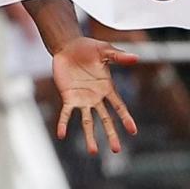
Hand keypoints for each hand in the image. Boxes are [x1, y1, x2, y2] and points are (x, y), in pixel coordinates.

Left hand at [53, 37, 138, 153]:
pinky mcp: (67, 96)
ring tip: (93, 152)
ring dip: (89, 136)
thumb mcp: (105, 51)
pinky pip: (66, 112)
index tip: (133, 131)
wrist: (67, 46)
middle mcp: (96, 97)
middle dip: (111, 134)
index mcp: (108, 88)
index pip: (119, 106)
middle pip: (105, 119)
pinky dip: (63, 123)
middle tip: (116, 150)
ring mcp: (82, 98)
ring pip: (87, 121)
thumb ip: (119, 56)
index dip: (126, 118)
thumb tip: (137, 57)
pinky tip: (61, 134)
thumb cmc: (88, 48)